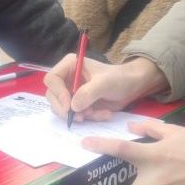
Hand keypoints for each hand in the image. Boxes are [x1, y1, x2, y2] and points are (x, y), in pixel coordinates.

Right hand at [43, 56, 167, 123]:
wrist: (132, 86)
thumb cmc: (119, 78)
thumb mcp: (104, 83)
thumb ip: (88, 93)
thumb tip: (73, 107)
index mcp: (70, 66)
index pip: (52, 79)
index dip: (58, 94)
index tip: (69, 107)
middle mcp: (67, 78)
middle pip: (53, 96)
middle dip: (66, 109)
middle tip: (80, 117)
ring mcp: (72, 92)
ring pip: (63, 109)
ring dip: (80, 115)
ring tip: (97, 113)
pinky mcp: (79, 104)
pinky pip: (76, 115)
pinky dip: (89, 118)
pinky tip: (103, 113)